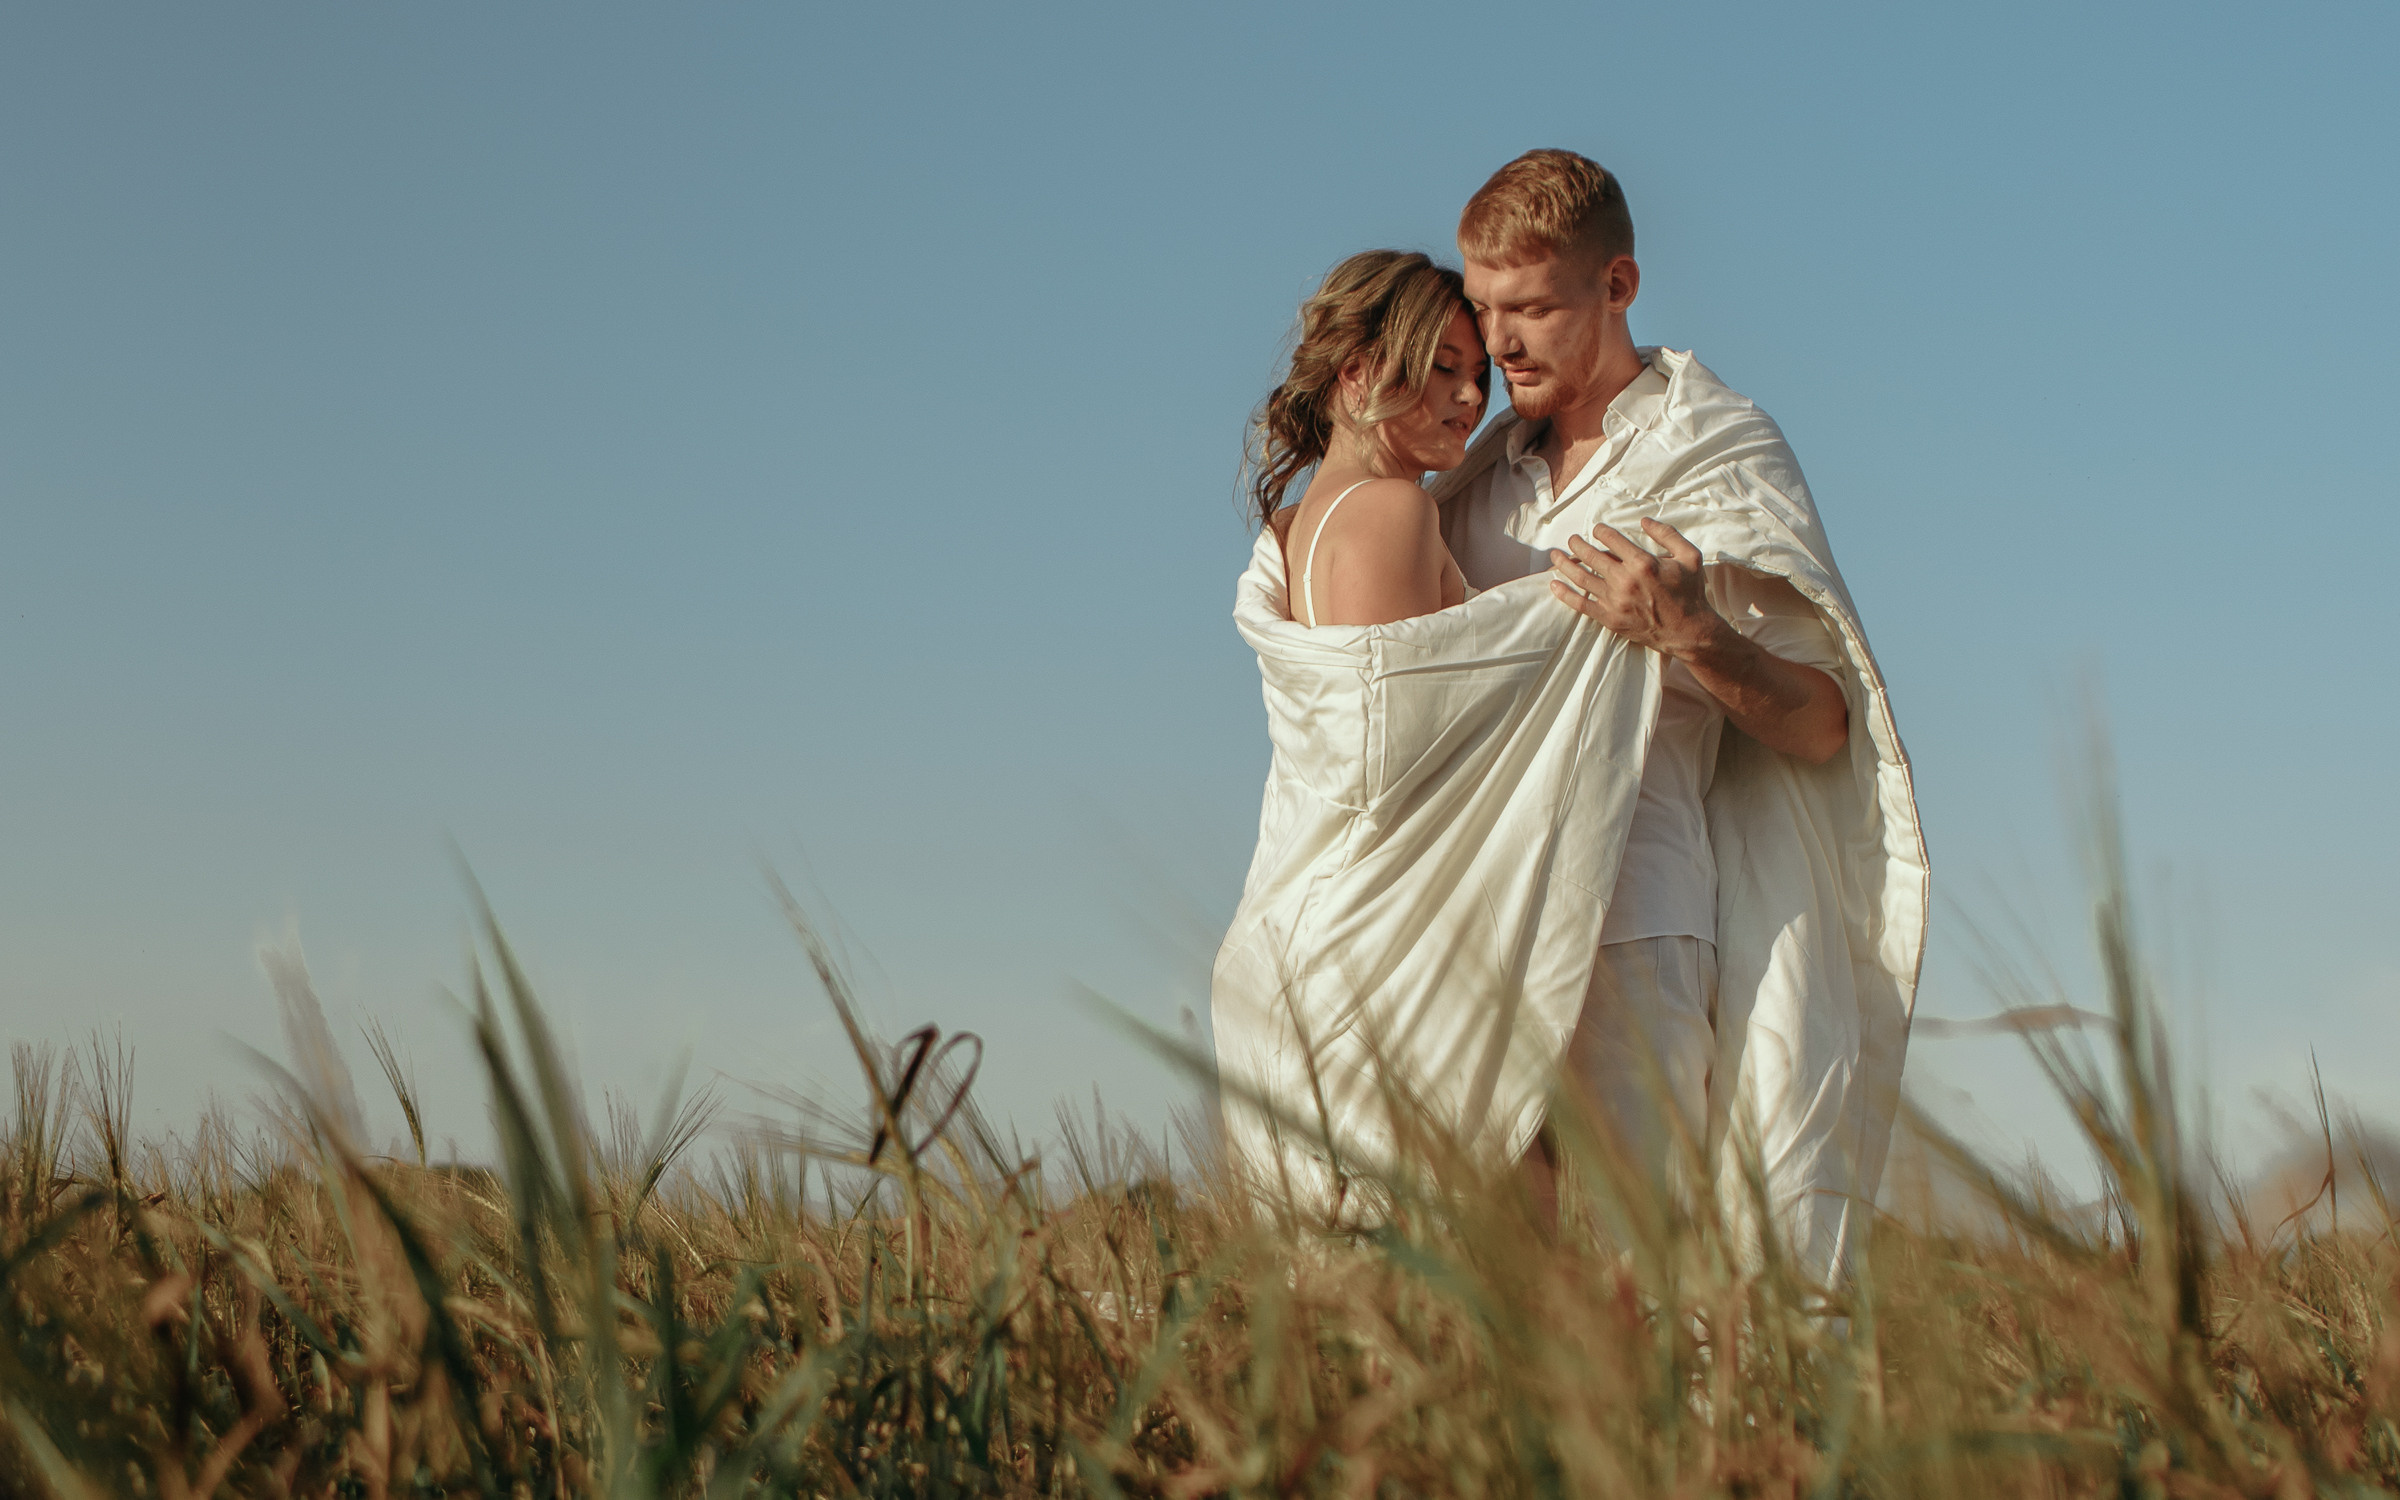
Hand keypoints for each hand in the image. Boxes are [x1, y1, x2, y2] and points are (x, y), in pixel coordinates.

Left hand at [1547, 519, 1726, 657]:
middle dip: (1578, 544)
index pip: (1612, 539)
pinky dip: (1565, 593)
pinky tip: (1553, 584)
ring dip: (1565, 564)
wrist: (1688, 631)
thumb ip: (1668, 534)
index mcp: (1643, 563)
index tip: (1597, 529)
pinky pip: (1581, 604)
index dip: (1601, 531)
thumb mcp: (1690, 557)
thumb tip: (1644, 520)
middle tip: (1572, 539)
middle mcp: (1625, 581)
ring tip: (1555, 556)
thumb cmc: (1690, 592)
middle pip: (1591, 556)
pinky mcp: (1609, 618)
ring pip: (1581, 578)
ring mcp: (1615, 601)